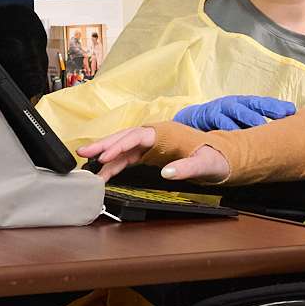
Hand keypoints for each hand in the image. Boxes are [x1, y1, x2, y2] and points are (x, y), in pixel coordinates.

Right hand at [80, 126, 229, 184]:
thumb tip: (165, 173)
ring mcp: (151, 144)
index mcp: (164, 132)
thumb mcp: (205, 165)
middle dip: (103, 145)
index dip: (119, 146)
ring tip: (87, 164)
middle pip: (124, 137)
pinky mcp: (150, 153)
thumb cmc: (214, 158)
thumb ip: (187, 168)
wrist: (221, 157)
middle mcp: (154, 135)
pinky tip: (104, 173)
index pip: (136, 137)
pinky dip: (115, 164)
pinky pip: (128, 157)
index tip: (104, 157)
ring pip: (123, 147)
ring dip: (105, 155)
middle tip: (83, 152)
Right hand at [173, 94, 296, 130]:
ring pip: (236, 110)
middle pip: (252, 105)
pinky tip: (234, 132)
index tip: (291, 111)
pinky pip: (218, 119)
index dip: (277, 107)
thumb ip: (256, 130)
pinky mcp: (206, 115)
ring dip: (248, 117)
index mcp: (245, 105)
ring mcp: (220, 108)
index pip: (263, 104)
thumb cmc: (220, 125)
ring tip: (260, 124)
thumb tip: (281, 136)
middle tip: (281, 116)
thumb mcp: (239, 125)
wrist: (191, 124)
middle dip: (267, 109)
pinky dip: (226, 125)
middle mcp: (234, 104)